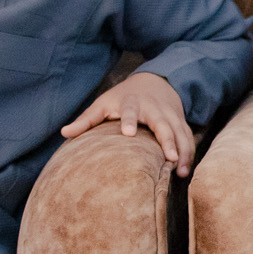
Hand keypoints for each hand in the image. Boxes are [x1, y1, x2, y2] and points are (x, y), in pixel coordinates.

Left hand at [60, 71, 195, 175]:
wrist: (156, 81)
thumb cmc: (123, 97)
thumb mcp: (104, 103)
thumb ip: (86, 119)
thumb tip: (63, 133)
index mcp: (133, 103)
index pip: (131, 111)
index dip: (130, 121)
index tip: (128, 133)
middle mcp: (155, 109)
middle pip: (164, 124)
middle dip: (168, 140)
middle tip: (170, 158)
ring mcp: (170, 115)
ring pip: (180, 133)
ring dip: (183, 151)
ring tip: (180, 172)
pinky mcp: (180, 122)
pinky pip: (187, 138)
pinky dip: (189, 153)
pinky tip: (184, 171)